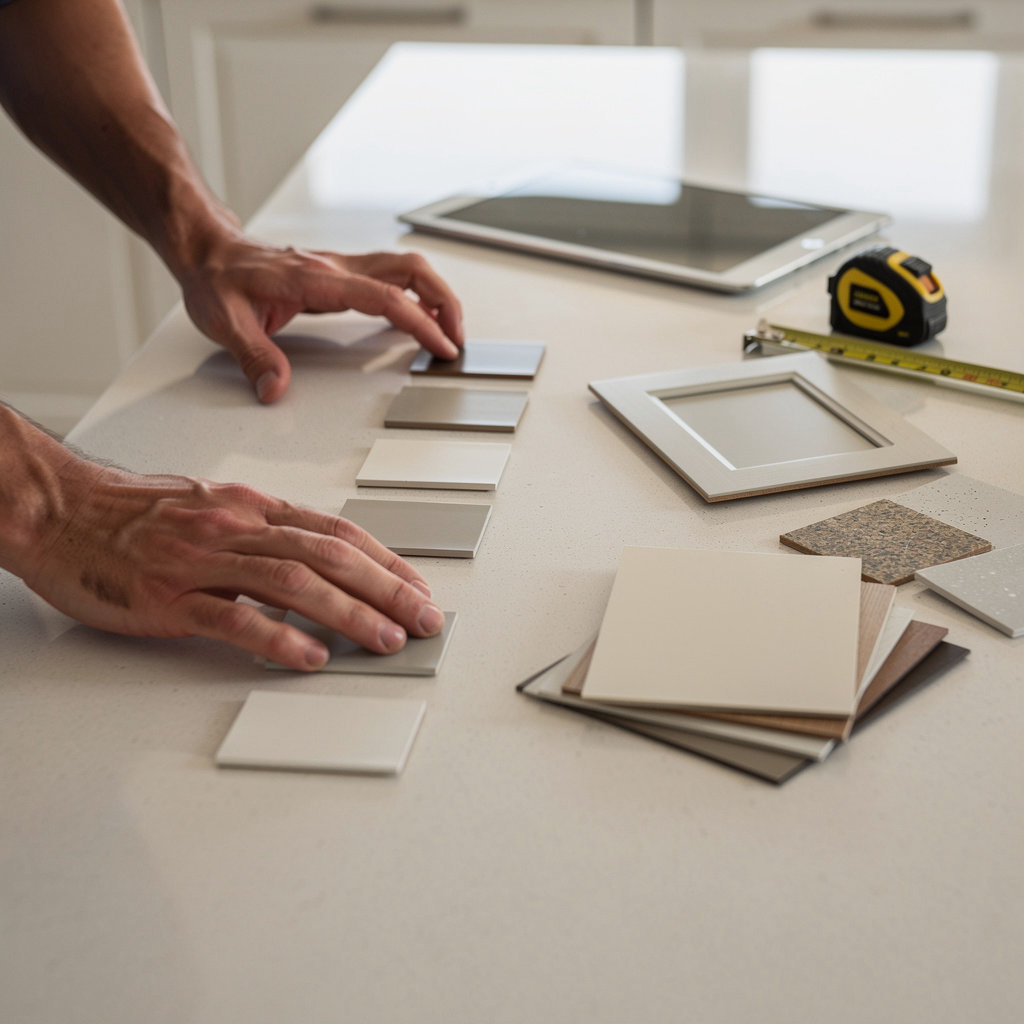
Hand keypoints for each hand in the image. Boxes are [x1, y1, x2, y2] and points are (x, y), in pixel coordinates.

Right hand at [22, 461, 445, 670]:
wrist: (62, 511)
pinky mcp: (170, 597)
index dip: (385, 560)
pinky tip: (311, 656)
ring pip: (294, 583)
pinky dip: (279, 638)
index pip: (335, 532)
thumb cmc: (134, 513)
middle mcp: (236, 528)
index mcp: (251, 508)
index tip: (417, 587)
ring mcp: (203, 562)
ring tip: (385, 639)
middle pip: (328, 556)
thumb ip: (266, 532)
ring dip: (349, 614)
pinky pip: (234, 618)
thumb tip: (319, 559)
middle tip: (423, 619)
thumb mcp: (213, 508)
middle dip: (385, 589)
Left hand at [178, 235, 464, 402]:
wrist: (208, 251)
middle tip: (455, 338)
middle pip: (410, 270)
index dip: (419, 320)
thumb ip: (255, 357)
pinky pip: (390, 278)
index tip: (439, 344)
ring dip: (435, 295)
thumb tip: (275, 389)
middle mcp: (334, 268)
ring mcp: (340, 268)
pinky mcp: (339, 275)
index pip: (384, 296)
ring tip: (447, 330)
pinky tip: (418, 317)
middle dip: (443, 302)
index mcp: (315, 278)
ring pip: (405, 268)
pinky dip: (415, 295)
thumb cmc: (217, 279)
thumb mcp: (225, 323)